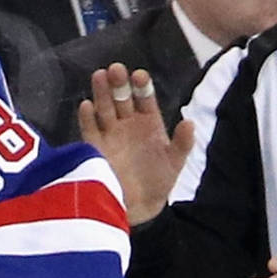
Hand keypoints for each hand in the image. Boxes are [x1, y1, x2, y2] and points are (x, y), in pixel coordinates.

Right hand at [77, 63, 193, 224]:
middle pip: (122, 99)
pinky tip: (86, 106)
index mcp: (148, 124)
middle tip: (116, 69)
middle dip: (118, 84)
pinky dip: (87, 118)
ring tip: (99, 76)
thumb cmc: (158, 184)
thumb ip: (182, 143)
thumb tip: (189, 123)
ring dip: (101, 93)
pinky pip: (89, 130)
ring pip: (104, 109)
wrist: (137, 208)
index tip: (139, 76)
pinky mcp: (95, 149)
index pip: (145, 99)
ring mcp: (110, 136)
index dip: (142, 86)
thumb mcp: (174, 163)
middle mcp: (127, 125)